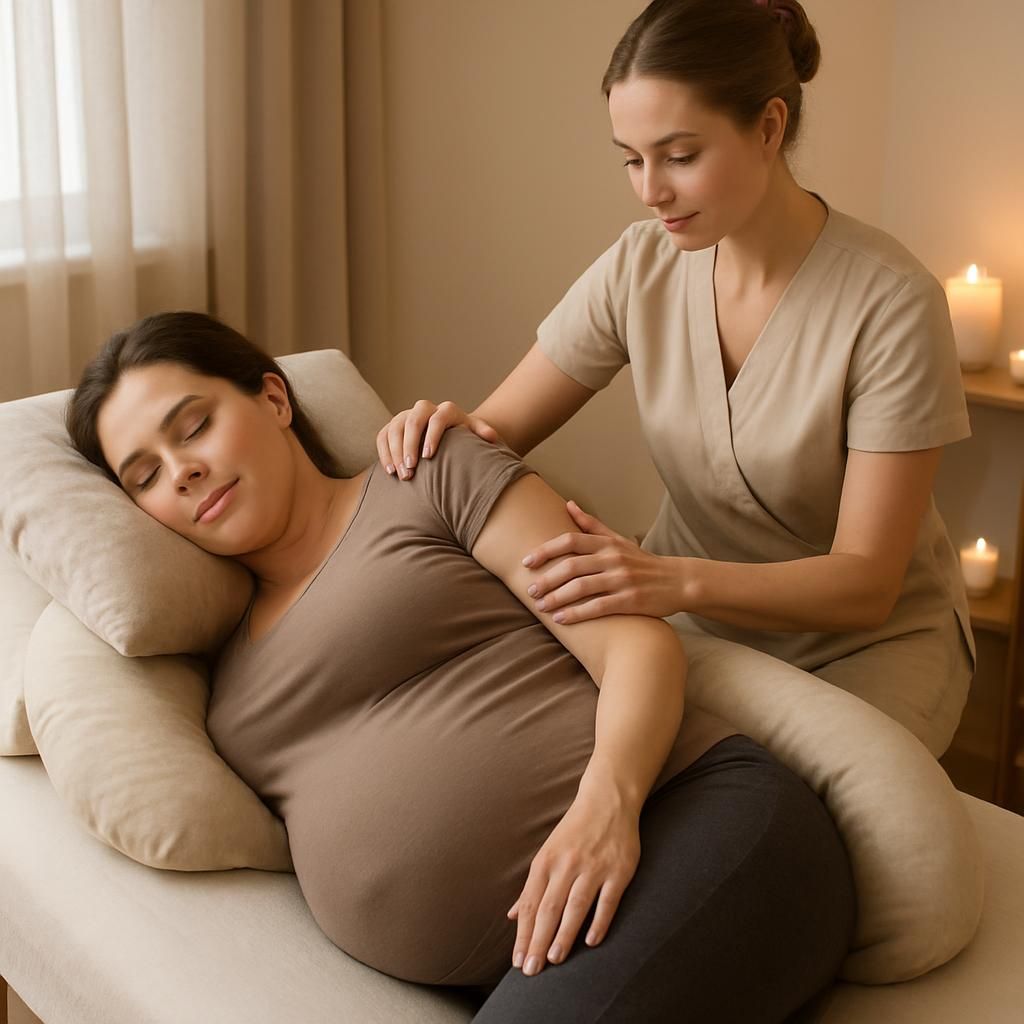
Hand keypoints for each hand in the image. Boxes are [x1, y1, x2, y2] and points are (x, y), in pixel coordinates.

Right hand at [375, 400, 502, 479]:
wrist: (449, 434)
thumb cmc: (464, 438)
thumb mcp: (474, 434)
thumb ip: (482, 432)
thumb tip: (491, 437)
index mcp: (446, 410)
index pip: (437, 418)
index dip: (432, 436)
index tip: (428, 457)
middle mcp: (424, 409)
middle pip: (412, 422)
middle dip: (409, 446)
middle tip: (411, 469)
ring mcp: (406, 416)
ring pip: (394, 428)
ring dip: (395, 452)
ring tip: (401, 474)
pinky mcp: (393, 425)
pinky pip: (383, 436)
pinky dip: (384, 453)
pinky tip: (390, 471)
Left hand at [506, 786, 639, 976]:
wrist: (607, 800)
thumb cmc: (574, 831)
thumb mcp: (547, 853)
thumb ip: (531, 887)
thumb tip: (512, 916)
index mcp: (546, 862)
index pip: (530, 904)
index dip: (523, 935)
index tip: (518, 961)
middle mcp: (567, 865)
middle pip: (548, 909)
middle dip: (537, 941)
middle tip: (531, 970)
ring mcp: (593, 867)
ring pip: (575, 906)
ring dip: (564, 934)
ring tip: (554, 960)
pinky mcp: (618, 870)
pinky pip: (607, 900)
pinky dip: (599, 922)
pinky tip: (591, 942)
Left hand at [523, 501, 684, 622]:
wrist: (677, 581)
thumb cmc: (642, 562)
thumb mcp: (618, 540)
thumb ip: (591, 524)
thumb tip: (568, 504)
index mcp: (607, 543)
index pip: (570, 541)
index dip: (546, 550)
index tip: (526, 561)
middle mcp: (613, 559)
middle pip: (571, 566)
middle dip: (547, 579)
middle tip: (530, 590)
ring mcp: (622, 580)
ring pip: (582, 588)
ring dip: (557, 598)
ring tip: (540, 607)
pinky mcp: (630, 601)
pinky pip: (597, 608)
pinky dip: (576, 614)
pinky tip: (560, 620)